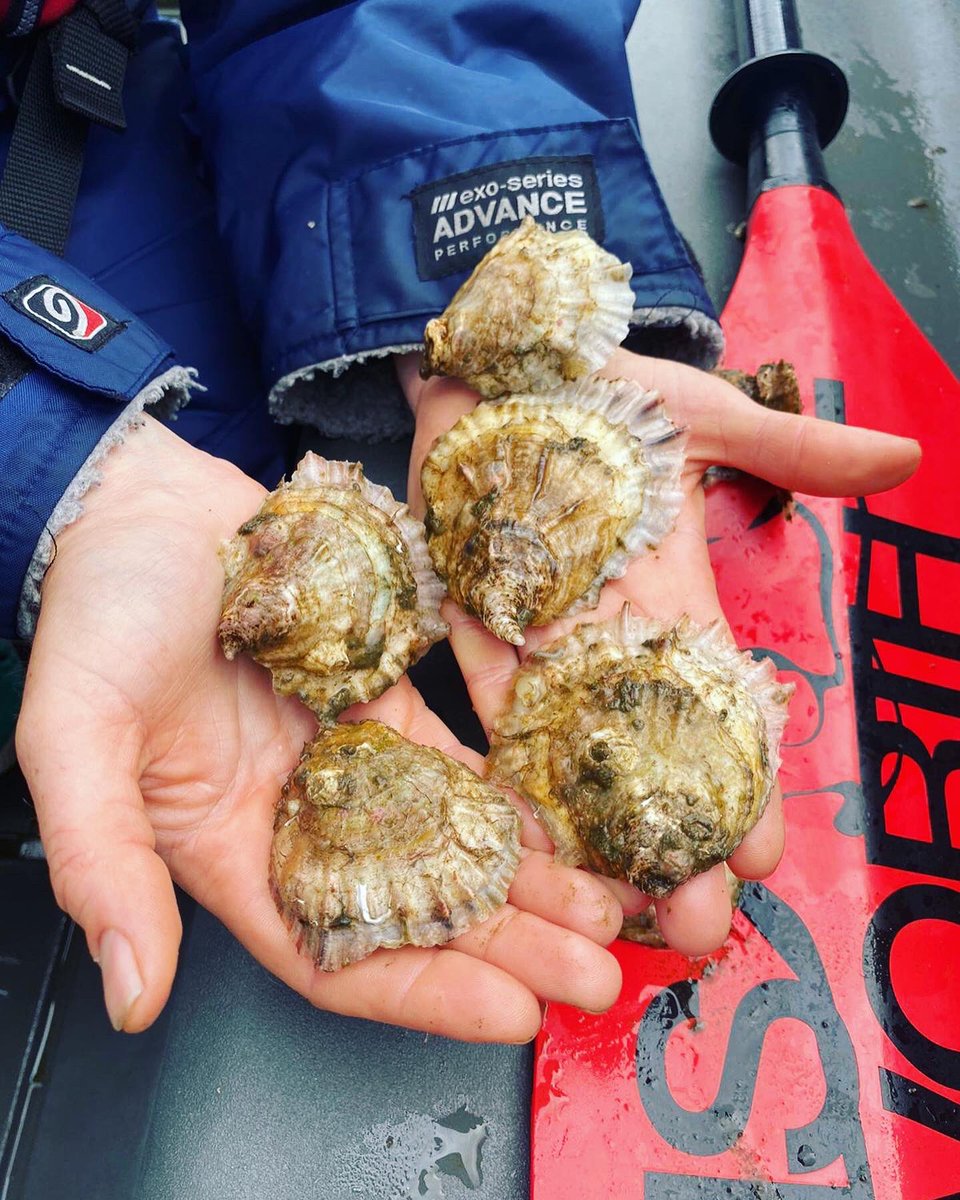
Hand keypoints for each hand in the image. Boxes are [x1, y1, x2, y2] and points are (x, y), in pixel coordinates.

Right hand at [16, 416, 624, 1040]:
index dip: (422, 991)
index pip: (336, 953)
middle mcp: (298, 815)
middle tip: (595, 974)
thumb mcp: (75, 738)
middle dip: (509, 944)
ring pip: (450, 836)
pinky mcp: (378, 696)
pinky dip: (507, 791)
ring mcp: (345, 756)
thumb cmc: (96, 610)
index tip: (514, 1012)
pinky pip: (454, 756)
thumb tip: (132, 996)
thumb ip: (102, 864)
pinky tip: (562, 816)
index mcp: (229, 848)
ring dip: (527, 877)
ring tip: (607, 906)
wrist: (139, 504)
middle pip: (417, 906)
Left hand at [398, 348, 920, 952]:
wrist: (498, 366)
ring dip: (593, 838)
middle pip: (651, 759)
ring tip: (616, 917)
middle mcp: (613, 643)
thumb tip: (907, 461)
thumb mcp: (706, 419)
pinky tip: (523, 850)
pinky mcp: (475, 631)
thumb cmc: (604, 389)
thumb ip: (793, 452)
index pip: (721, 713)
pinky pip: (491, 714)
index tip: (764, 853)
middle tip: (694, 927)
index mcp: (677, 606)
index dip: (743, 785)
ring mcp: (543, 644)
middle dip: (674, 843)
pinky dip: (507, 776)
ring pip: (574, 758)